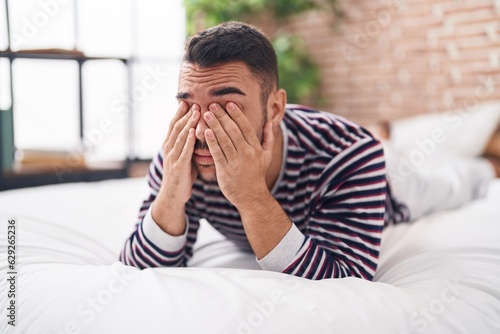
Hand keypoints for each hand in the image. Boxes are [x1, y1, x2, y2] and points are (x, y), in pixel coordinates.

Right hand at [153, 101, 199, 234]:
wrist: (173, 196)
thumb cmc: (182, 176)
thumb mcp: (184, 157)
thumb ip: (189, 145)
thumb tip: (198, 133)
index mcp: (170, 145)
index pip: (174, 125)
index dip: (180, 113)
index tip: (188, 101)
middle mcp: (169, 149)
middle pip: (176, 127)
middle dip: (185, 114)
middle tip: (194, 102)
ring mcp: (173, 157)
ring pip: (180, 136)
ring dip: (188, 123)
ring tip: (196, 112)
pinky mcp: (178, 166)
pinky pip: (184, 151)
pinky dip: (188, 140)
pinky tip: (192, 132)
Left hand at [203, 102, 273, 207]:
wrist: (251, 196)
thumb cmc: (257, 175)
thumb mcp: (267, 156)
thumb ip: (268, 138)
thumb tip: (269, 122)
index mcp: (256, 148)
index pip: (245, 127)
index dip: (237, 114)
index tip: (228, 103)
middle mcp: (247, 153)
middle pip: (233, 130)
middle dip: (222, 116)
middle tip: (213, 104)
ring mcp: (236, 161)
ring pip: (224, 139)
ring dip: (214, 125)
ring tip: (206, 114)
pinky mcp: (225, 170)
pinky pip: (217, 153)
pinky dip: (211, 142)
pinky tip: (205, 132)